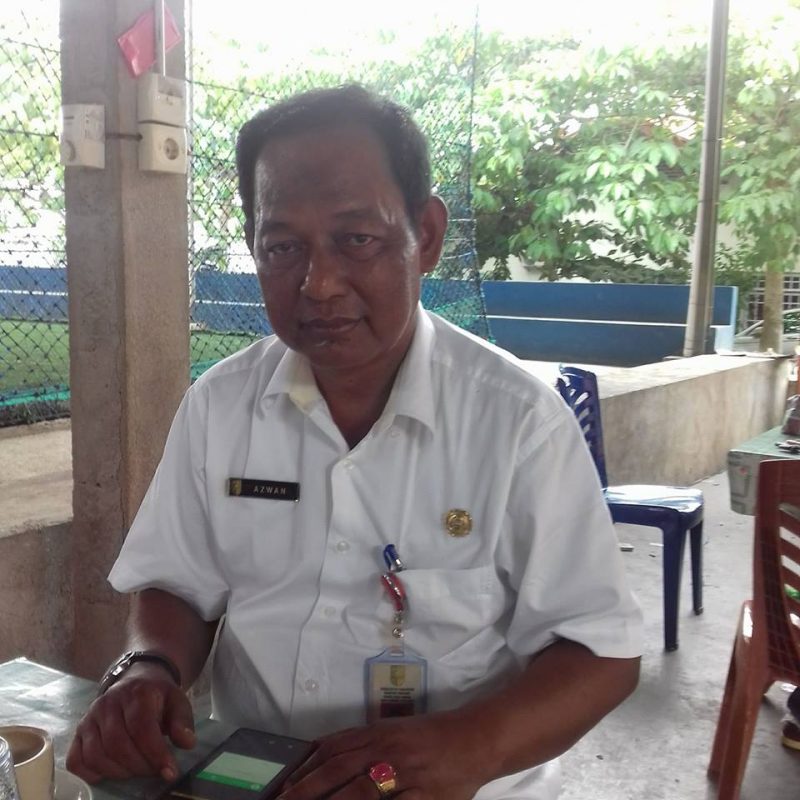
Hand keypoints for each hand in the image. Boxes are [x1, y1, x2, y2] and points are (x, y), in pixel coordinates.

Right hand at [66, 662, 195, 784]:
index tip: (170, 772)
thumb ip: (182, 720)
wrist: (136, 681)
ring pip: (96, 755)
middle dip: (139, 765)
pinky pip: (76, 761)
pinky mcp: (77, 733)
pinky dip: (92, 774)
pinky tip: (112, 772)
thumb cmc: (157, 696)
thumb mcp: (177, 701)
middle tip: (154, 771)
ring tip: (137, 770)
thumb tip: (186, 743)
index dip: (155, 753)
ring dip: (119, 772)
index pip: (142, 727)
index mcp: (136, 693)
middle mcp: (108, 704)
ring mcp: (89, 718)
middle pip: (117, 745)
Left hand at [278, 712, 487, 799]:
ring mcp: (406, 775)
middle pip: (340, 771)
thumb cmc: (430, 736)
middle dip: (307, 790)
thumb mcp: (392, 731)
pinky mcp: (425, 798)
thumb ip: (359, 743)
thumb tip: (319, 754)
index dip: (306, 768)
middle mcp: (387, 751)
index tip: (282, 786)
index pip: (333, 749)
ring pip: (362, 793)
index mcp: (377, 734)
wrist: (475, 739)